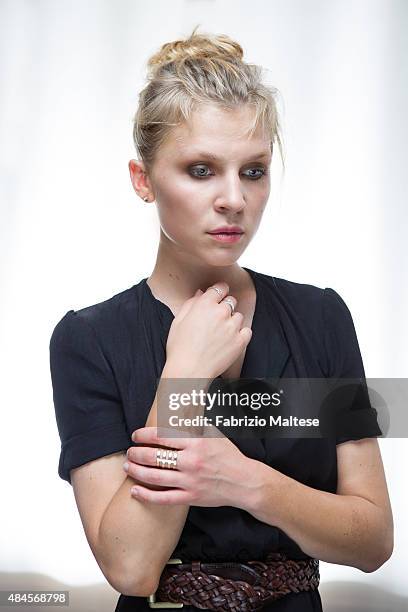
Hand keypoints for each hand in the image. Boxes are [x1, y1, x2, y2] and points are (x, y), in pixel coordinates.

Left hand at [123, 426, 255, 509]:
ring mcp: (190, 481)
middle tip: (129, 452)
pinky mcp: (191, 498)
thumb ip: (196, 424)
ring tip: (127, 466)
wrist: (245, 482)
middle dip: (136, 453)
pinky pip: (163, 498)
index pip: (163, 436)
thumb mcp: (214, 434)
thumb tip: (180, 408)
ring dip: (137, 471)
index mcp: (197, 443)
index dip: (144, 435)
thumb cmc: (229, 455)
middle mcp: (192, 461)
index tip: (135, 435)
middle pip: (155, 457)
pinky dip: (146, 495)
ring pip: (155, 477)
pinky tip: (134, 491)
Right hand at [165, 282, 251, 378]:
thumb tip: (200, 294)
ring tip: (220, 333)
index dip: (219, 291)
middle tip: (215, 320)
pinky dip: (241, 334)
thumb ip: (191, 303)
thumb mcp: (178, 321)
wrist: (189, 371)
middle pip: (231, 301)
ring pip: (239, 316)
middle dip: (224, 307)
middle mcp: (221, 312)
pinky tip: (230, 340)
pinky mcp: (240, 341)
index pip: (220, 288)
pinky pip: (247, 330)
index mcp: (205, 304)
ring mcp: (232, 327)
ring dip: (232, 321)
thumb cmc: (180, 349)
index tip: (219, 296)